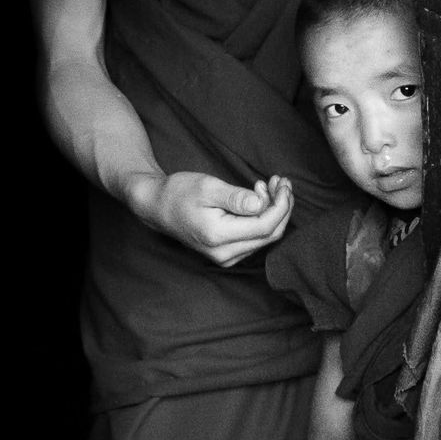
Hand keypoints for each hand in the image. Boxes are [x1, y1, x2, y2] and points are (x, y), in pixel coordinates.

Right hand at [127, 171, 292, 265]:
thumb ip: (236, 198)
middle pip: (270, 234)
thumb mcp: (207, 187)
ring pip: (266, 237)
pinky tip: (260, 199)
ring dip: (275, 211)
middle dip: (282, 206)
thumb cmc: (179, 193)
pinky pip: (256, 238)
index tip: (283, 184)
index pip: (265, 226)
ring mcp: (227, 257)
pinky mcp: (229, 254)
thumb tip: (261, 203)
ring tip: (270, 185)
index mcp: (218, 236)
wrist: (157, 208)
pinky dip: (264, 218)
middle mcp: (225, 253)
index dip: (281, 205)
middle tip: (280, 182)